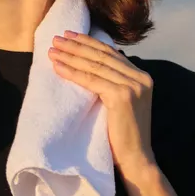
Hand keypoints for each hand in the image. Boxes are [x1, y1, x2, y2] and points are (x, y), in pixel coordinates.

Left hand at [48, 31, 154, 176]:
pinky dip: (72, 73)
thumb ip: (113, 83)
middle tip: (56, 38)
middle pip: (102, 56)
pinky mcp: (124, 96)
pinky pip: (92, 80)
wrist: (135, 160)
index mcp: (142, 77)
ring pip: (95, 66)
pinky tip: (57, 67)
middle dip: (77, 45)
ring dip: (71, 56)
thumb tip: (90, 64)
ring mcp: (134, 85)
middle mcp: (141, 77)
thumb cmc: (123, 135)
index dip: (89, 43)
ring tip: (52, 50)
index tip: (70, 35)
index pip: (111, 53)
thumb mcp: (120, 102)